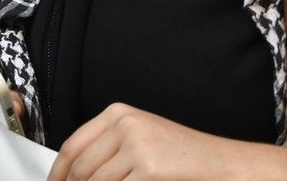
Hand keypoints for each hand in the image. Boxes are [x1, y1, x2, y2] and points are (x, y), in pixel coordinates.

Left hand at [47, 102, 286, 180]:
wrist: (228, 165)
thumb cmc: (185, 158)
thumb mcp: (142, 142)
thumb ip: (110, 151)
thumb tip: (75, 173)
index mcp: (118, 114)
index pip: (72, 145)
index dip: (59, 171)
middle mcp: (123, 124)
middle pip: (80, 167)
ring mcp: (136, 145)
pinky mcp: (148, 168)